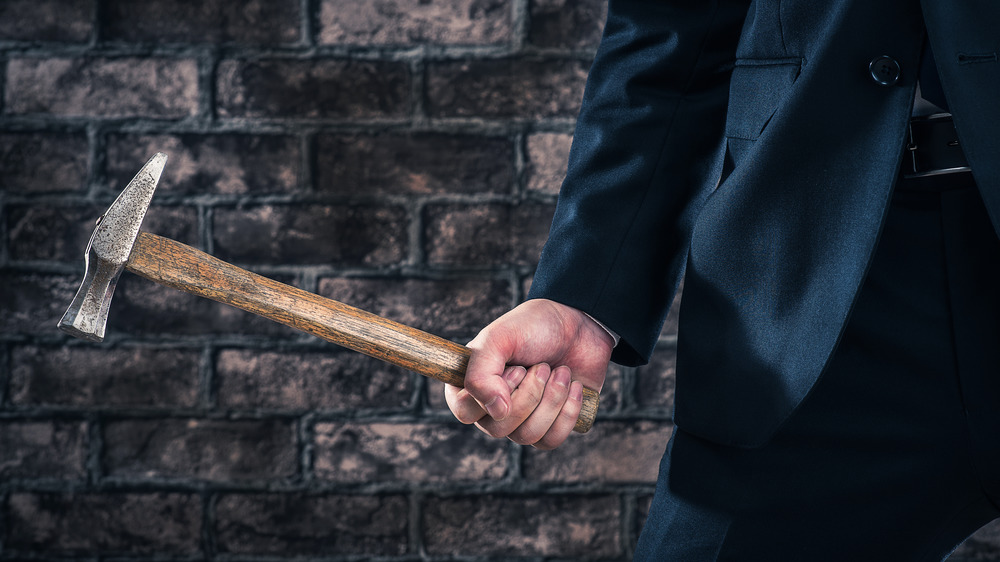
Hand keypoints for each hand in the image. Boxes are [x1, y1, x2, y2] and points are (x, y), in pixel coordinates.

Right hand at [445, 299, 613, 448]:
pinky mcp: (549, 426)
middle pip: (499, 429)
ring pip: (527, 436)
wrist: (578, 325)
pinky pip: (550, 441)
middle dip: (530, 394)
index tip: (516, 368)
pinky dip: (567, 412)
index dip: (493, 394)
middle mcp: (491, 407)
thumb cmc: (533, 327)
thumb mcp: (498, 338)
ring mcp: (520, 420)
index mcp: (470, 385)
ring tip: (561, 372)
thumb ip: (481, 373)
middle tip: (543, 366)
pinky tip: (574, 386)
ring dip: (551, 400)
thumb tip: (497, 411)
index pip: (465, 412)